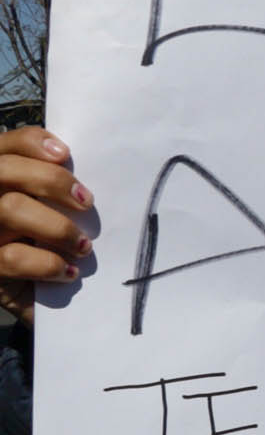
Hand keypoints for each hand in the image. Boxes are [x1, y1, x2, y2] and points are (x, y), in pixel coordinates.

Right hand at [0, 127, 91, 324]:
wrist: (21, 291)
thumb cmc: (38, 245)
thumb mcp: (43, 212)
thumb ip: (49, 187)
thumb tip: (76, 165)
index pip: (4, 146)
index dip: (32, 143)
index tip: (65, 154)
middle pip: (4, 170)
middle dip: (52, 180)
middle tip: (86, 202)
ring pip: (9, 209)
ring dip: (57, 227)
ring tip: (83, 246)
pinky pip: (13, 257)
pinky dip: (48, 264)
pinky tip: (68, 272)